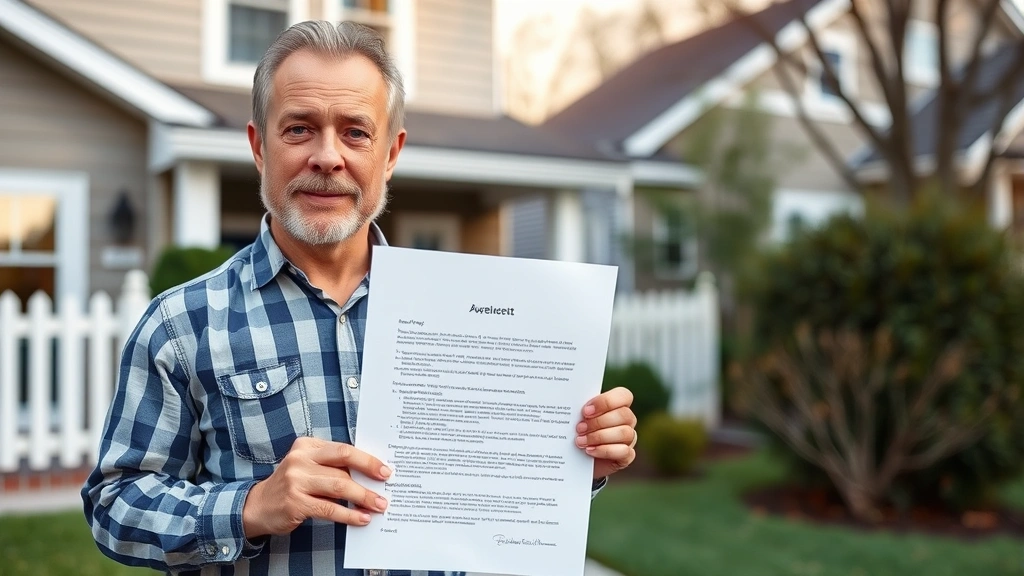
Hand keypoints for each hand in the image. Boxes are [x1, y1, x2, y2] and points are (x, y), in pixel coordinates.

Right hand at [242, 437, 391, 537]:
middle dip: (369, 478)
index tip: (385, 470)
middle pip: (343, 467)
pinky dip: (349, 514)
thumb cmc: (292, 486)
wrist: (258, 506)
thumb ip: (333, 467)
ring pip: (339, 486)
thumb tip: (370, 476)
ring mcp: (295, 481)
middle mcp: (300, 460)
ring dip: (362, 497)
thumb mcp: (309, 467)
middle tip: (386, 489)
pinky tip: (361, 518)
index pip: (343, 449)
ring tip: (378, 505)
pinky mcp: (294, 503)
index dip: (367, 460)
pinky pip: (329, 509)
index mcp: (307, 446)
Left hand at [576, 387, 636, 478]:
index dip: (606, 402)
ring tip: (580, 441)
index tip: (585, 411)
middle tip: (579, 428)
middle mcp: (627, 420)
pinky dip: (604, 450)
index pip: (624, 395)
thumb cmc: (579, 431)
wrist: (578, 458)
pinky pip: (624, 451)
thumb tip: (569, 401)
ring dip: (599, 437)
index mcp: (618, 405)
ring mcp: (630, 438)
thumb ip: (578, 408)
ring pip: (624, 433)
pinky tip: (589, 451)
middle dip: (598, 422)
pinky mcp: (627, 456)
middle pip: (623, 415)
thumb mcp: (578, 417)